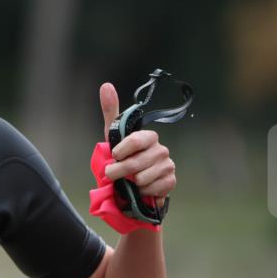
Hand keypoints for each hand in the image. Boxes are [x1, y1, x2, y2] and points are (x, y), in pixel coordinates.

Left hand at [99, 82, 175, 207]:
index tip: (114, 155)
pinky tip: (141, 189)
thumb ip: (111, 112)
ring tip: (129, 181)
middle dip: (119, 171)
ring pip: (143, 178)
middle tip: (111, 175)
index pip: (137, 140)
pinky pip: (152, 189)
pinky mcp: (170, 182)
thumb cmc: (121, 160)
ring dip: (130, 183)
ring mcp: (168, 166)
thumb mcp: (112, 137)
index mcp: (148, 137)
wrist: (130, 188)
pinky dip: (142, 192)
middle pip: (137, 162)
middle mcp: (161, 149)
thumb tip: (106, 85)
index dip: (122, 150)